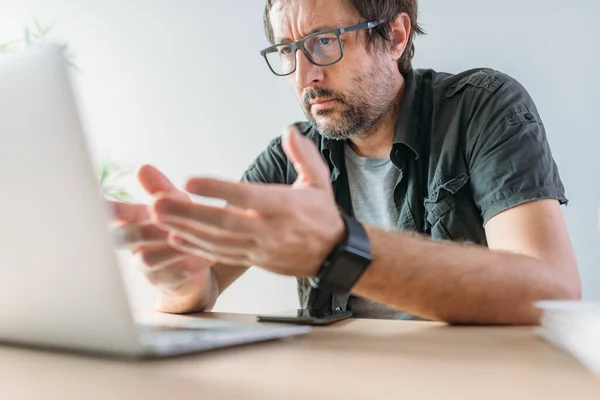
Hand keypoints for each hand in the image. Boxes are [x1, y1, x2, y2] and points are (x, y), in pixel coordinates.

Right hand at [111, 165, 215, 311]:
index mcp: (134, 220)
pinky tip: (205, 256)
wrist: (196, 264)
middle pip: (123, 237)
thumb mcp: (176, 204)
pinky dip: (189, 264)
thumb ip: (160, 189)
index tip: (103, 206)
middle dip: (143, 230)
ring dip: (168, 249)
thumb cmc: (181, 227)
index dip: (107, 211)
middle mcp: (134, 244)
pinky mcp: (164, 282)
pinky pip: (171, 276)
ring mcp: (146, 265)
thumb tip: (143, 168)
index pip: (112, 214)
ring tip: (188, 241)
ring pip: (146, 259)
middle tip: (164, 224)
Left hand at [150, 126, 344, 277]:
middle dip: (187, 213)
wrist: (333, 255)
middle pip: (222, 223)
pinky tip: (175, 237)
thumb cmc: (322, 215)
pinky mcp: (252, 260)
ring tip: (157, 216)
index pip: (247, 197)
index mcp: (285, 207)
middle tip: (157, 203)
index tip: (190, 181)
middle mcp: (269, 229)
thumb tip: (289, 130)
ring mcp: (259, 248)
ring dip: (184, 229)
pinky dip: (195, 247)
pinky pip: (220, 255)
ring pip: (216, 241)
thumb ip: (304, 155)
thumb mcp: (320, 181)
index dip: (218, 190)